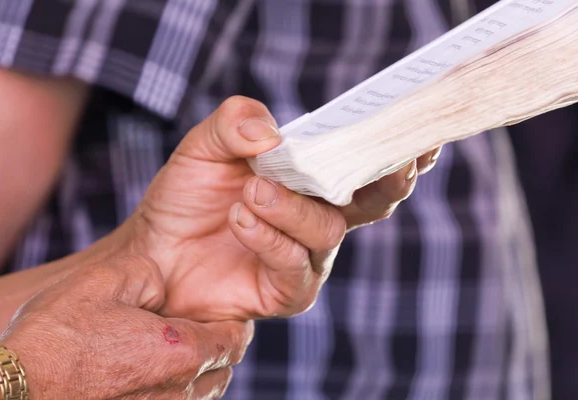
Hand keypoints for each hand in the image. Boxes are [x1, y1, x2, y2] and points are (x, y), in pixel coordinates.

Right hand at [0, 256, 252, 399]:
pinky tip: (148, 377)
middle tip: (198, 330)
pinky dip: (174, 393)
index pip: (234, 339)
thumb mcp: (102, 282)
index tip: (222, 315)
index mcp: (179, 350)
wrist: (14, 393)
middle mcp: (177, 391)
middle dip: (217, 348)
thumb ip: (148, 275)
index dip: (233, 324)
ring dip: (198, 373)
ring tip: (173, 353)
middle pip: (223, 370)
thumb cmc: (55, 338)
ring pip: (201, 395)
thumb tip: (166, 284)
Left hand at [123, 96, 439, 321]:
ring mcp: (307, 255)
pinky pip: (293, 265)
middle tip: (392, 159)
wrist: (154, 251)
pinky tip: (242, 218)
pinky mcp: (287, 290)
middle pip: (375, 199)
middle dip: (388, 178)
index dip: (398, 145)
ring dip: (292, 208)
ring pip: (327, 230)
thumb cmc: (186, 196)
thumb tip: (272, 134)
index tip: (423, 131)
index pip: (365, 159)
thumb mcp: (205, 146)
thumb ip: (236, 123)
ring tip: (252, 192)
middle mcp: (319, 216)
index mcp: (311, 177)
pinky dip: (270, 238)